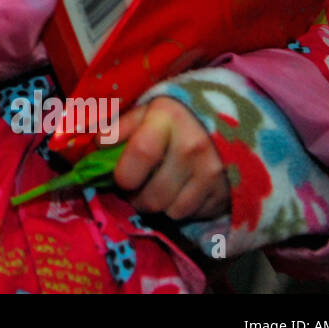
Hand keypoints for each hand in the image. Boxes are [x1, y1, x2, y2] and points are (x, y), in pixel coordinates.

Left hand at [112, 97, 230, 220]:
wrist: (230, 120)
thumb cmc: (176, 118)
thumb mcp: (147, 111)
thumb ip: (120, 128)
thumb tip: (98, 146)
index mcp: (168, 119)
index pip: (141, 153)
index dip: (124, 174)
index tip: (121, 179)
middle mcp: (194, 146)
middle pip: (153, 195)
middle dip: (137, 198)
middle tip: (137, 189)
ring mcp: (213, 172)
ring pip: (172, 211)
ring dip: (160, 206)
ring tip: (159, 190)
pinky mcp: (226, 192)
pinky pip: (193, 216)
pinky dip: (182, 209)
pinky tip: (182, 192)